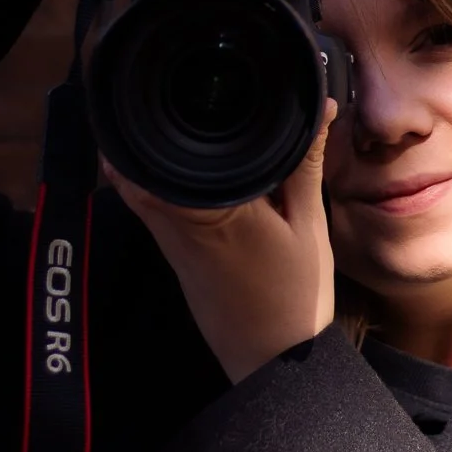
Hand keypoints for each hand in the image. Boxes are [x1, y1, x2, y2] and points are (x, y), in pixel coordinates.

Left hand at [103, 102, 337, 383]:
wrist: (274, 364)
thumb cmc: (297, 296)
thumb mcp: (310, 223)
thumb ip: (303, 162)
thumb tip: (315, 106)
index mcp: (217, 209)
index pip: (172, 151)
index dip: (164, 116)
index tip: (175, 88)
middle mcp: (180, 224)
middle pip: (140, 164)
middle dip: (146, 129)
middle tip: (162, 96)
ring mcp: (169, 244)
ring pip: (137, 186)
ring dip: (147, 154)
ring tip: (170, 122)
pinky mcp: (172, 258)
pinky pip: (150, 207)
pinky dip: (155, 181)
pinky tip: (181, 167)